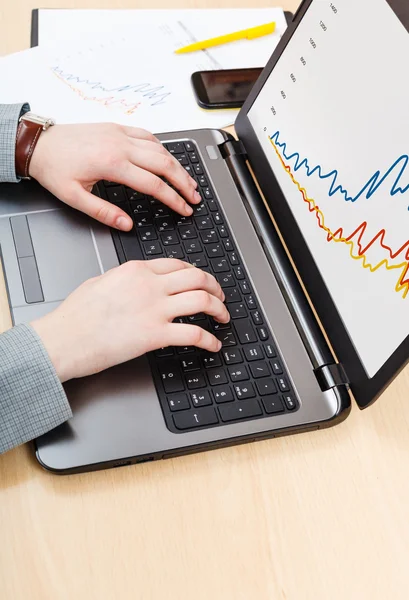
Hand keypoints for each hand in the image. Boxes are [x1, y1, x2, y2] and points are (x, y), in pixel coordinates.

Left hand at [29, 123, 200, 230]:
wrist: (39, 143)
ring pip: (160, 148)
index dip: (173, 199)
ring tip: (188, 181)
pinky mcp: (117, 127)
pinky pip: (148, 135)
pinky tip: (168, 159)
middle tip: (195, 197)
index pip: (153, 185)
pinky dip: (162, 148)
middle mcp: (120, 145)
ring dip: (178, 165)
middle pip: (164, 164)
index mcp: (112, 164)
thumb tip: (126, 224)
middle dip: (184, 182)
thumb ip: (103, 213)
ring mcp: (120, 133)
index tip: (184, 209)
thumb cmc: (54, 168)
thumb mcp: (74, 198)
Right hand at [31, 259, 228, 382]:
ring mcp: (154, 309)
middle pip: (197, 278)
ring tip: (222, 317)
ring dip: (219, 309)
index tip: (202, 281)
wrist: (64, 339)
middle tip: (220, 297)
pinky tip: (213, 345)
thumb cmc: (75, 315)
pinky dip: (210, 340)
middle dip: (215, 287)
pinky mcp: (155, 335)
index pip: (178, 265)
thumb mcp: (101, 282)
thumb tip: (139, 283)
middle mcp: (149, 286)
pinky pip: (194, 334)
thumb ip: (126, 279)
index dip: (197, 273)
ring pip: (202, 300)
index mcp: (136, 271)